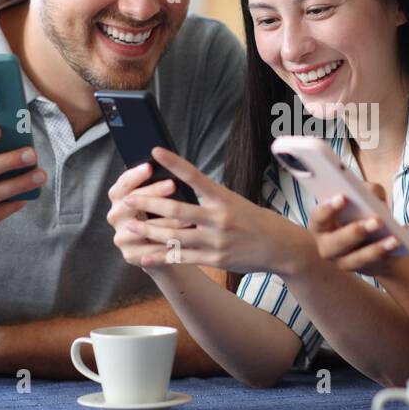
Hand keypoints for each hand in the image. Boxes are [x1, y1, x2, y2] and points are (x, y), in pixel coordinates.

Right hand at [106, 162, 191, 267]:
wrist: (165, 250)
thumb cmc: (165, 217)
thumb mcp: (161, 201)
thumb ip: (160, 189)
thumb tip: (173, 172)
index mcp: (120, 199)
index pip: (122, 185)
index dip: (134, 175)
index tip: (150, 167)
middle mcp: (116, 217)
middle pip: (129, 202)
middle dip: (152, 192)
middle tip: (172, 184)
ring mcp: (121, 237)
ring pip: (141, 227)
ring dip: (165, 222)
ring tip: (187, 217)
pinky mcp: (130, 255)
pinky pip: (150, 249)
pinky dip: (167, 244)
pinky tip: (184, 240)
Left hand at [118, 148, 313, 273]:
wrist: (281, 247)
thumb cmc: (255, 221)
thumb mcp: (235, 202)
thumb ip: (209, 200)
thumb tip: (180, 191)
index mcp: (223, 198)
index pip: (195, 176)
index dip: (174, 162)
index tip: (155, 151)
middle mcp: (219, 218)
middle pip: (176, 210)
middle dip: (148, 204)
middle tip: (127, 200)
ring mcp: (216, 240)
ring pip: (174, 235)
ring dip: (148, 231)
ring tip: (128, 226)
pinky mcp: (215, 259)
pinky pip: (182, 257)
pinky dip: (161, 256)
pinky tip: (144, 255)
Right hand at [307, 183, 405, 277]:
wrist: (375, 236)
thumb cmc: (363, 211)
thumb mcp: (364, 197)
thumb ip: (367, 191)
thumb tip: (374, 197)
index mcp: (321, 224)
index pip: (318, 217)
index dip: (328, 209)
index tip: (343, 197)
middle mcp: (327, 246)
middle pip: (336, 243)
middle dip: (356, 231)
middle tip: (377, 220)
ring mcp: (343, 262)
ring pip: (357, 258)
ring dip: (376, 248)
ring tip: (394, 238)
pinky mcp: (362, 270)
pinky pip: (374, 264)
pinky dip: (388, 252)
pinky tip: (399, 242)